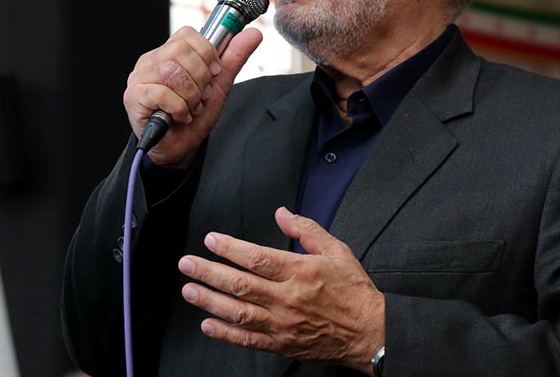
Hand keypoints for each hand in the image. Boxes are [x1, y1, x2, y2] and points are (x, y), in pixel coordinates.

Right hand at [124, 26, 261, 168]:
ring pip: (171, 72)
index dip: (206, 52)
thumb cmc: (193, 116)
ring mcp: (139, 78)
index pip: (186, 34)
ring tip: (192, 107)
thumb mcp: (218, 85)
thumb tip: (253, 34)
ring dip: (191, 95)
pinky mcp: (134, 97)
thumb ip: (232, 59)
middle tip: (202, 96)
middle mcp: (150, 62)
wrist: (179, 148)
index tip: (213, 73)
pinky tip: (180, 116)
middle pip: (179, 51)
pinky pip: (162, 93)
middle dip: (200, 77)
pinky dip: (179, 108)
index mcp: (167, 53)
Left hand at [177, 207, 384, 372]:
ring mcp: (283, 324)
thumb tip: (281, 213)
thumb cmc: (354, 291)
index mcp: (300, 272)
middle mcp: (288, 298)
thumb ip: (306, 230)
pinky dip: (226, 334)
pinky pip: (249, 340)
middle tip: (186, 264)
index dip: (230, 248)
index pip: (257, 258)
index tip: (211, 240)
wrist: (372, 332)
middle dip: (209, 272)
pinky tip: (208, 325)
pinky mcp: (283, 345)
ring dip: (210, 301)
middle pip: (240, 284)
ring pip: (239, 312)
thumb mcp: (337, 250)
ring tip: (189, 291)